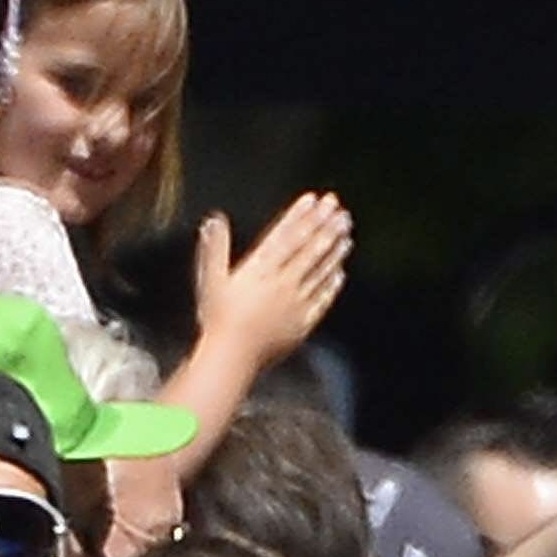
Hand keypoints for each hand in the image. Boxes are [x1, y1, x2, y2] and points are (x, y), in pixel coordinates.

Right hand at [191, 193, 353, 376]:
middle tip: (339, 208)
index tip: (314, 200)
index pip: (285, 235)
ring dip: (334, 249)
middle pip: (308, 249)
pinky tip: (340, 271)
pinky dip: (331, 283)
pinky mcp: (304, 322)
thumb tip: (214, 220)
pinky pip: (322, 299)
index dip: (300, 216)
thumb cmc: (217, 318)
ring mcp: (296, 302)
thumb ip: (215, 248)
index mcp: (259, 269)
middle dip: (324, 226)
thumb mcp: (210, 279)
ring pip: (319, 270)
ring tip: (346, 232)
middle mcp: (282, 283)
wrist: (233, 356)